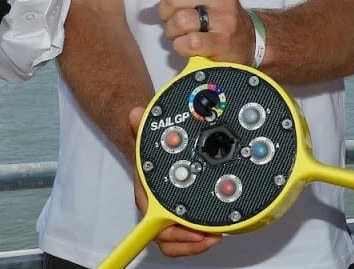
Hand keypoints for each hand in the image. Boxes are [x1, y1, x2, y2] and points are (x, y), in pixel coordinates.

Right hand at [126, 107, 221, 256]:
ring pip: (178, 239)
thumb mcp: (149, 135)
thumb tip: (136, 113)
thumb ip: (144, 125)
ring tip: (216, 234)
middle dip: (190, 241)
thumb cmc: (151, 148)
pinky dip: (200, 234)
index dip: (174, 231)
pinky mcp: (181, 213)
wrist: (153, 148)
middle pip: (168, 237)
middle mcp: (157, 207)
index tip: (193, 231)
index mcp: (147, 194)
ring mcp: (169, 211)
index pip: (155, 221)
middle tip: (211, 236)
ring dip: (196, 241)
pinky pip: (187, 232)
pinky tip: (216, 226)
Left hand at [137, 0, 254, 63]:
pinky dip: (181, 47)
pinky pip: (188, 43)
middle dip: (165, 12)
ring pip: (179, 20)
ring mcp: (225, 19)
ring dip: (172, 32)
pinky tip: (188, 46)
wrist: (247, 40)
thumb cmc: (217, 15)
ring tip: (182, 33)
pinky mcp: (223, 42)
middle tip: (173, 19)